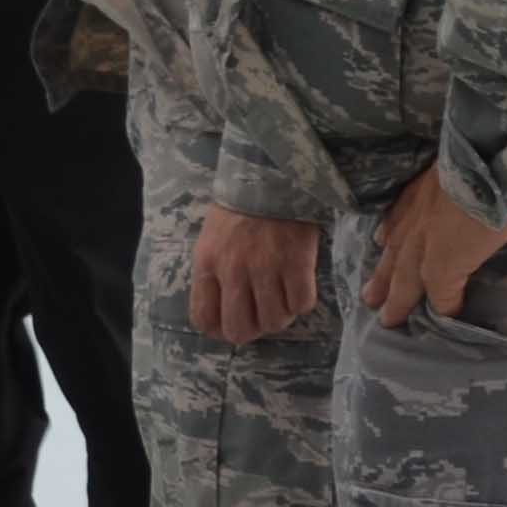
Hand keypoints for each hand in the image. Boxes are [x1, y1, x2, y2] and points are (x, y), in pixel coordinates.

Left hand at [190, 206, 319, 343]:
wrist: (271, 175)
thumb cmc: (239, 209)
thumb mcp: (211, 239)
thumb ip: (213, 274)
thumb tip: (221, 314)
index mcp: (206, 264)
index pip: (204, 318)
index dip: (219, 330)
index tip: (231, 326)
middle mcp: (233, 270)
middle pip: (239, 329)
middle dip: (252, 330)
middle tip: (261, 316)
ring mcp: (265, 267)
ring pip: (274, 321)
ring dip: (281, 315)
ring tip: (282, 297)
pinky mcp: (297, 262)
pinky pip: (302, 304)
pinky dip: (302, 301)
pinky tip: (299, 285)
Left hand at [359, 63, 506, 323]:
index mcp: (454, 167)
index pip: (422, 195)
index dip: (408, 215)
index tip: (391, 231)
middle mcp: (435, 198)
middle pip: (402, 237)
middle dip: (388, 265)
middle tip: (372, 290)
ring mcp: (436, 230)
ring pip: (406, 268)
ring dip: (395, 290)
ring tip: (383, 314)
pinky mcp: (446, 258)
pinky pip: (439, 293)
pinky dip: (438, 309)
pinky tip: (438, 324)